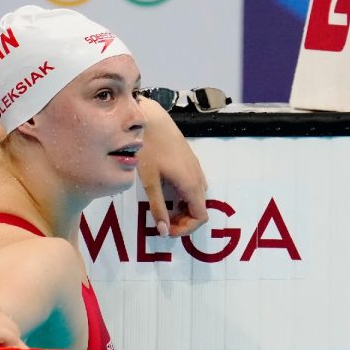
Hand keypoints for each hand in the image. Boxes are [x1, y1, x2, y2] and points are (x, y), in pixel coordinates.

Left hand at [138, 99, 208, 236]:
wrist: (150, 119)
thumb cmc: (148, 148)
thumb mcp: (149, 182)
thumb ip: (158, 207)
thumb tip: (164, 231)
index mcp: (191, 184)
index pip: (200, 217)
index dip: (186, 229)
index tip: (167, 230)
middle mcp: (198, 177)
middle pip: (200, 208)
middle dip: (184, 220)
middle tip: (163, 222)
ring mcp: (196, 167)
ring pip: (197, 196)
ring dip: (184, 208)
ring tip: (164, 209)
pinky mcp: (190, 160)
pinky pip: (194, 185)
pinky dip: (184, 196)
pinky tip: (166, 192)